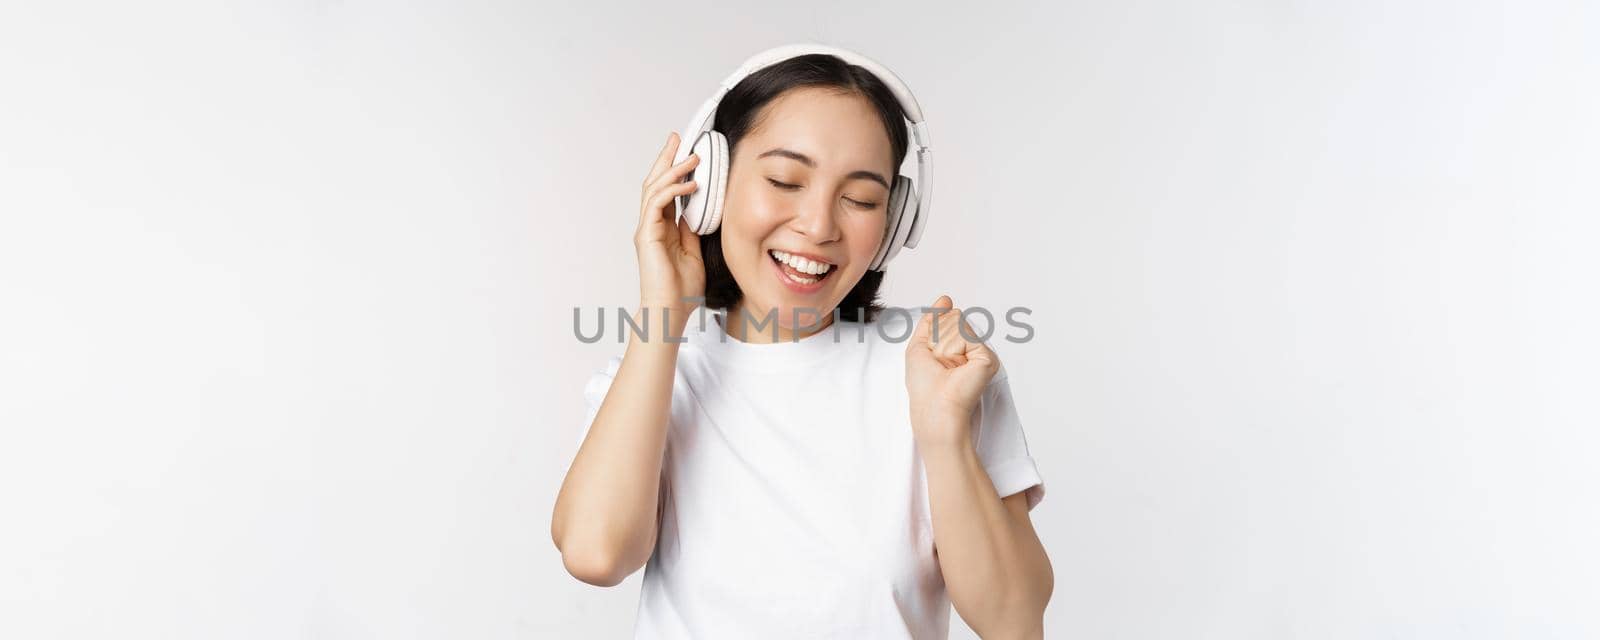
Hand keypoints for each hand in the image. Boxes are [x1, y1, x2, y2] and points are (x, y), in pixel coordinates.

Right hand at [635, 132, 705, 323]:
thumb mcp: (694, 252)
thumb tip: (698, 210)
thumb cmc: (681, 289)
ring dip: (673, 169)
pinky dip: (673, 190)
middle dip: (666, 158)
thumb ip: (692, 230)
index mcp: (661, 228)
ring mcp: (646, 229)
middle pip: (655, 182)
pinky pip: (658, 204)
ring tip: (691, 156)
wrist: (670, 310)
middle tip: (678, 138)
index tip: (685, 152)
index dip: (673, 170)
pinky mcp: (647, 235)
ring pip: (654, 188)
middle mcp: (651, 225)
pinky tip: (690, 184)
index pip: (666, 191)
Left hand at [904, 295, 1001, 447]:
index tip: (934, 357)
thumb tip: (945, 299)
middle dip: (937, 339)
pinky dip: (952, 349)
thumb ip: (931, 321)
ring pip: (958, 324)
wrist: (934, 409)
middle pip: (953, 319)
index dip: (934, 332)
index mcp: (958, 348)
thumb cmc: (925, 387)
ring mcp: (981, 354)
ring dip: (943, 345)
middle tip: (939, 364)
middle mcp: (972, 350)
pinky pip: (964, 335)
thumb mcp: (919, 346)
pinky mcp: (988, 358)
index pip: (948, 320)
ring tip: (947, 368)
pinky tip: (956, 367)